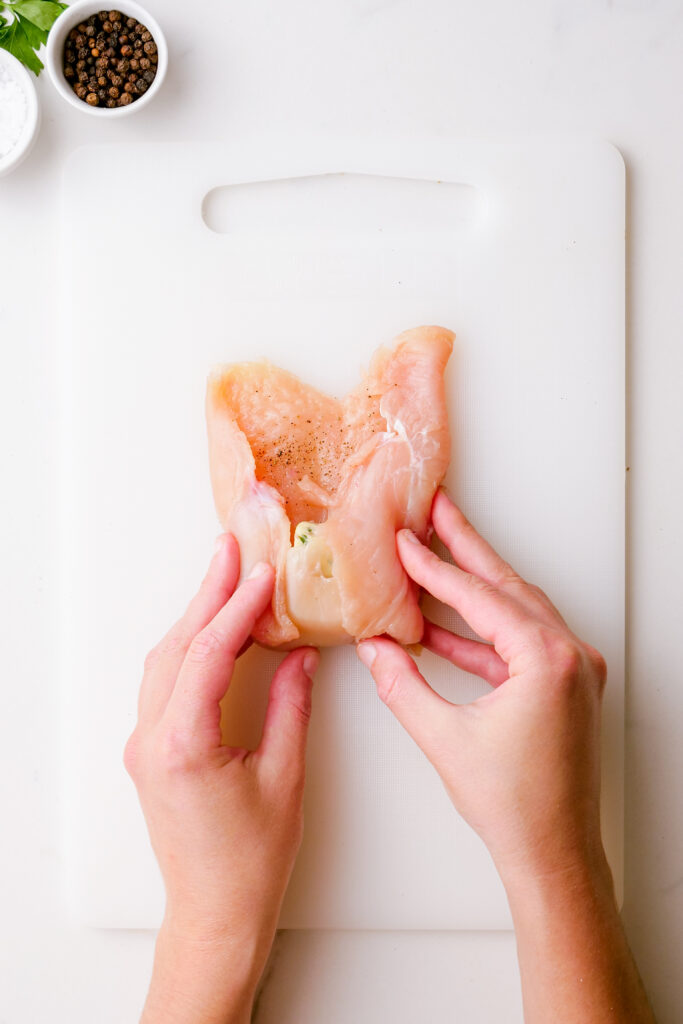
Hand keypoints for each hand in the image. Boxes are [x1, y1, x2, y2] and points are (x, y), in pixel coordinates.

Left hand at [124, 534, 317, 1023]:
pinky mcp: (151, 752)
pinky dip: (189, 649)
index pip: (210, 653)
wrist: (214, 913)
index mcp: (183, 744)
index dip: (238, 607)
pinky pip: (164, 684)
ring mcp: (145, 745)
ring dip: (195, 617)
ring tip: (224, 578)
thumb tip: (300, 655)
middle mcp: (152, 739)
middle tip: (230, 549)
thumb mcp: (284, 778)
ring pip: (165, 661)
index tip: (263, 572)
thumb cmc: (250, 861)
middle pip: (177, 646)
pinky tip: (213, 632)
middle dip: (207, 594)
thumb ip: (291, 708)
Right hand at [357, 488, 606, 880]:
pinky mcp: (563, 686)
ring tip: (438, 555)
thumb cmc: (514, 806)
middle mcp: (569, 656)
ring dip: (474, 586)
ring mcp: (571, 670)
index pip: (480, 597)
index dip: (436, 567)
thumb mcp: (443, 737)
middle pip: (506, 586)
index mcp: (547, 660)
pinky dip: (481, 633)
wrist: (552, 852)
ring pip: (515, 609)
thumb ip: (402, 684)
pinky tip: (442, 628)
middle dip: (467, 547)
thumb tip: (373, 648)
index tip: (405, 540)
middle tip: (438, 510)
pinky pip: (518, 643)